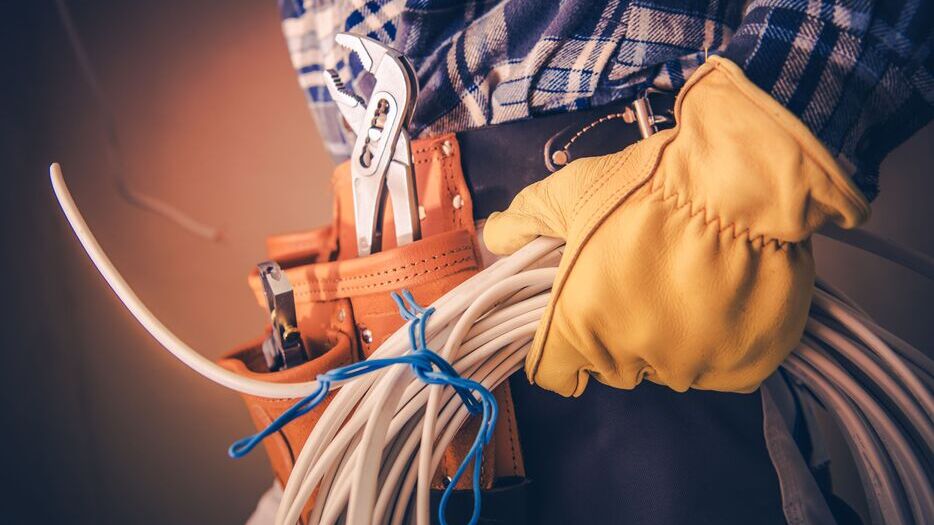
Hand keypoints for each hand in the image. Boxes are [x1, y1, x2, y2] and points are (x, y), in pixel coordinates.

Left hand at [483, 57, 869, 395]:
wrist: (739, 181)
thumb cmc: (646, 187)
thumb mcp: (571, 192)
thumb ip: (526, 219)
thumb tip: (494, 237)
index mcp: (579, 327)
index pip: (554, 370)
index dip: (561, 345)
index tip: (578, 318)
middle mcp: (632, 359)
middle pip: (614, 367)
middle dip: (618, 333)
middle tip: (640, 282)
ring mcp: (691, 368)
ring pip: (669, 368)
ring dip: (672, 339)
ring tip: (687, 283)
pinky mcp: (742, 368)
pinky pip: (720, 370)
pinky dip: (720, 345)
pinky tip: (723, 300)